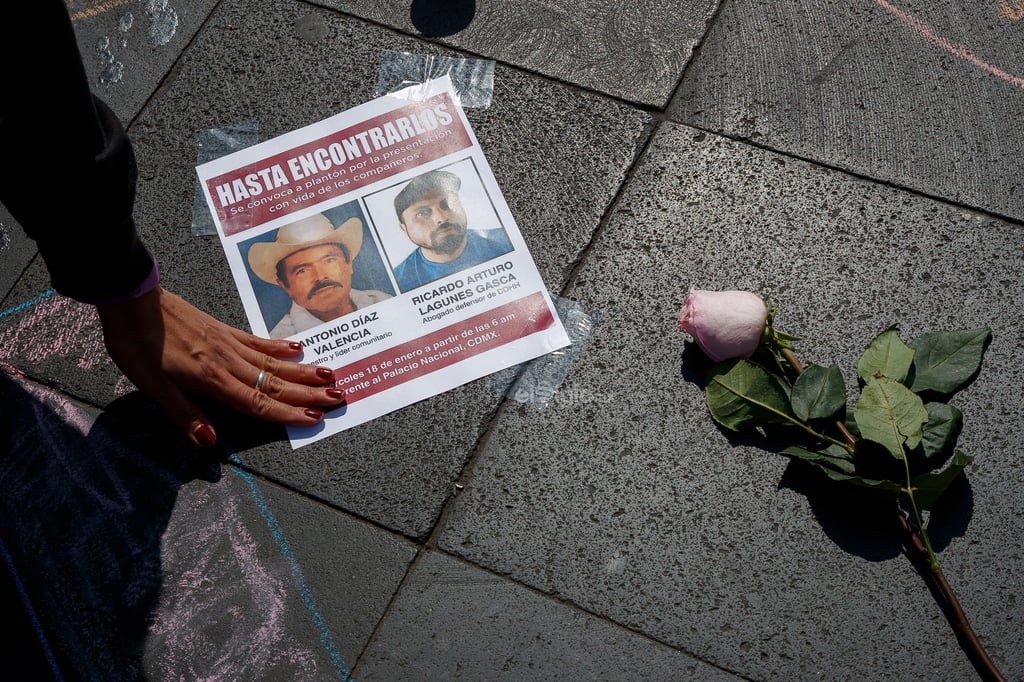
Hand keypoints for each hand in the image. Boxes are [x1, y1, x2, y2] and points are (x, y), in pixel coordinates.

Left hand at [96, 286, 343, 446]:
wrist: (132, 298)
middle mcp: (228, 361)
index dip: (286, 414)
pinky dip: (280, 348)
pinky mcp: (223, 330)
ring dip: (303, 372)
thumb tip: (209, 441)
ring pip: (273, 363)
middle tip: (339, 398)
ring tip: (331, 375)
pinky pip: (258, 342)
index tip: (314, 419)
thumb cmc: (137, 344)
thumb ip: (184, 413)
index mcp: (212, 379)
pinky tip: (297, 349)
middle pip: (275, 383)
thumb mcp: (152, 385)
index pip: (257, 402)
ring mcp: (228, 344)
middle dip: (308, 393)